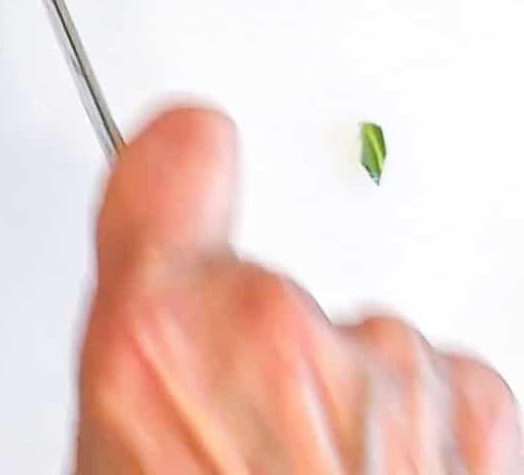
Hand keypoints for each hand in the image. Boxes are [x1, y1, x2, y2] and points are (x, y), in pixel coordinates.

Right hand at [77, 108, 521, 472]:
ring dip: (358, 419)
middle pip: (271, 293)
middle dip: (273, 373)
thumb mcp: (128, 465)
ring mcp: (381, 367)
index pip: (176, 158)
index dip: (185, 168)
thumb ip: (150, 383)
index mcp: (153, 343)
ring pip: (363, 352)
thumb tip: (163, 360)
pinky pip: (442, 390)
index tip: (192, 169)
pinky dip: (429, 445)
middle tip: (257, 469)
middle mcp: (271, 329)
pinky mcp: (474, 402)